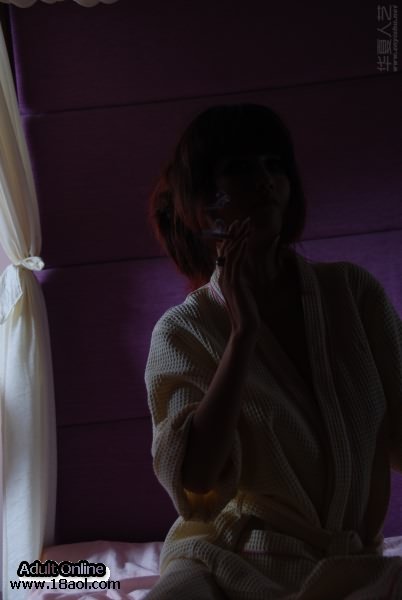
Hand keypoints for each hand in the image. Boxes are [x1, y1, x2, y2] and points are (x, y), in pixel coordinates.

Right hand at [216, 218, 260, 338]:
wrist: (244, 327)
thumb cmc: (245, 312)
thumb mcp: (242, 294)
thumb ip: (239, 284)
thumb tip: (241, 277)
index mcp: (224, 279)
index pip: (225, 255)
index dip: (229, 241)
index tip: (236, 229)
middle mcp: (223, 277)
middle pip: (227, 251)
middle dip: (234, 235)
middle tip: (240, 221)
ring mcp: (227, 279)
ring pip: (231, 253)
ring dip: (238, 237)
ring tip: (245, 224)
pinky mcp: (234, 282)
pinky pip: (236, 262)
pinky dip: (240, 249)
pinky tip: (245, 239)